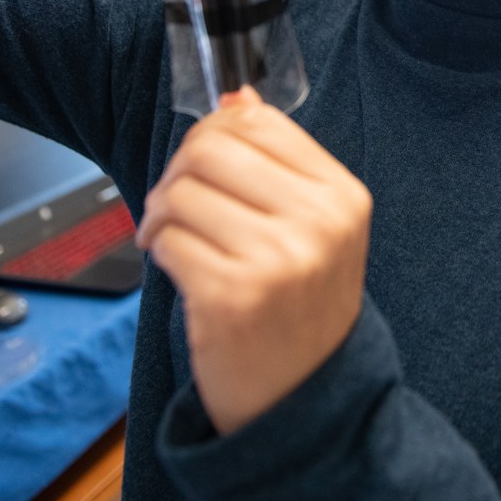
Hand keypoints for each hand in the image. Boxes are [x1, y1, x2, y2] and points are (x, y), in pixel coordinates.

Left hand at [138, 88, 371, 435]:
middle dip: (178, 171)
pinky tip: (176, 268)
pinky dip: (159, 251)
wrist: (305, 403)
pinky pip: (168, 241)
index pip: (259, 121)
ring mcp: (277, 260)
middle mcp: (317, 222)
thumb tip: (236, 97)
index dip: (214, 133)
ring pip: (181, 192)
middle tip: (176, 204)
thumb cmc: (300, 310)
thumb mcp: (313, 229)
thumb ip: (276, 163)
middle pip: (212, 147)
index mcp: (341, 196)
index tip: (204, 164)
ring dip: (160, 214)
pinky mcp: (231, 297)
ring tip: (173, 239)